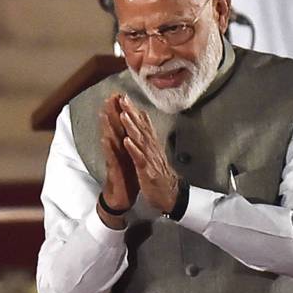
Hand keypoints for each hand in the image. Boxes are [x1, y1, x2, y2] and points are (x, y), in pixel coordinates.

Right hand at [98, 94, 139, 218]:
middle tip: (109, 97)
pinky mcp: (114, 171)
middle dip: (112, 113)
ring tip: (104, 113)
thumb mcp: (130, 159)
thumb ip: (129, 145)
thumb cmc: (126, 179)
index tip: (120, 95)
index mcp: (123, 147)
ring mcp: (114, 160)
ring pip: (109, 141)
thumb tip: (131, 131)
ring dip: (106, 127)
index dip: (121, 111)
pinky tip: (105, 139)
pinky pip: (111, 159)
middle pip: (114, 129)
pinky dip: (108, 149)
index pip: (122, 126)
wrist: (122, 199)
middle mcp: (117, 151)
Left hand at [118, 99, 181, 213]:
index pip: (143, 124)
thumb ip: (148, 139)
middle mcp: (151, 149)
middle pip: (141, 128)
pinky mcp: (148, 171)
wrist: (170, 195)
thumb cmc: (160, 174)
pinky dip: (133, 149)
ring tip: (123, 114)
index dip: (133, 110)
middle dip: (131, 113)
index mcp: (151, 145)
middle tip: (122, 98)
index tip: (124, 97)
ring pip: (140, 140)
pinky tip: (126, 141)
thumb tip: (144, 124)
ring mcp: (150, 159)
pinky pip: (140, 159)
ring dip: (131, 127)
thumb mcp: (154, 154)